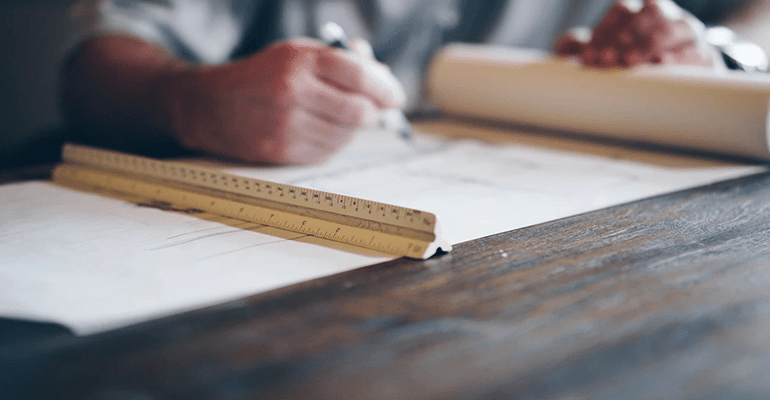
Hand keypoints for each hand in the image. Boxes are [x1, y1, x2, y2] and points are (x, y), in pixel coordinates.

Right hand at [170, 38, 405, 163]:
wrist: (210, 105)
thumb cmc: (262, 76)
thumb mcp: (296, 54)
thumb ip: (339, 59)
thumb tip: (380, 72)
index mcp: (300, 61)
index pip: (359, 75)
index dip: (385, 88)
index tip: (396, 97)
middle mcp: (293, 91)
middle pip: (358, 111)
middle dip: (373, 113)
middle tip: (374, 112)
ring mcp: (286, 124)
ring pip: (345, 135)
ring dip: (350, 130)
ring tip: (336, 118)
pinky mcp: (281, 150)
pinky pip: (327, 152)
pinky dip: (332, 143)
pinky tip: (318, 131)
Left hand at [556, 0, 714, 68]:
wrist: (678, 73)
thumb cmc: (631, 59)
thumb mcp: (604, 50)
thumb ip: (582, 46)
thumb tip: (565, 47)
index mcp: (641, 9)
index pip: (623, 9)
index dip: (604, 31)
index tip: (587, 56)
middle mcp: (666, 15)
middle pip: (647, 15)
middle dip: (623, 38)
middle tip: (604, 60)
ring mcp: (687, 32)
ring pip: (672, 29)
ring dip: (648, 44)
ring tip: (629, 61)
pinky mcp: (703, 54)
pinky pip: (694, 52)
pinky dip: (678, 57)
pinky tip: (661, 64)